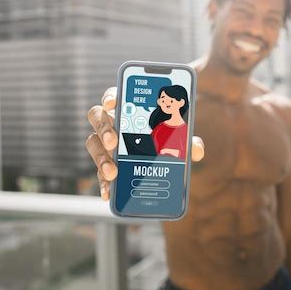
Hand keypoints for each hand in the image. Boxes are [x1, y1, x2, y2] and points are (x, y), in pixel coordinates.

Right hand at [86, 87, 204, 200]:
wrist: (162, 160)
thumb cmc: (167, 138)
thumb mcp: (179, 138)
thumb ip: (188, 140)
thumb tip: (196, 150)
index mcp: (129, 108)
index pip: (114, 96)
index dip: (110, 97)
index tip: (113, 103)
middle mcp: (112, 122)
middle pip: (97, 117)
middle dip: (104, 128)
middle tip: (114, 141)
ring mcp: (106, 143)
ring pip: (93, 144)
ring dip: (101, 157)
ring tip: (113, 172)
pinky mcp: (106, 163)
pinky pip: (99, 171)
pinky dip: (102, 182)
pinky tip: (108, 193)